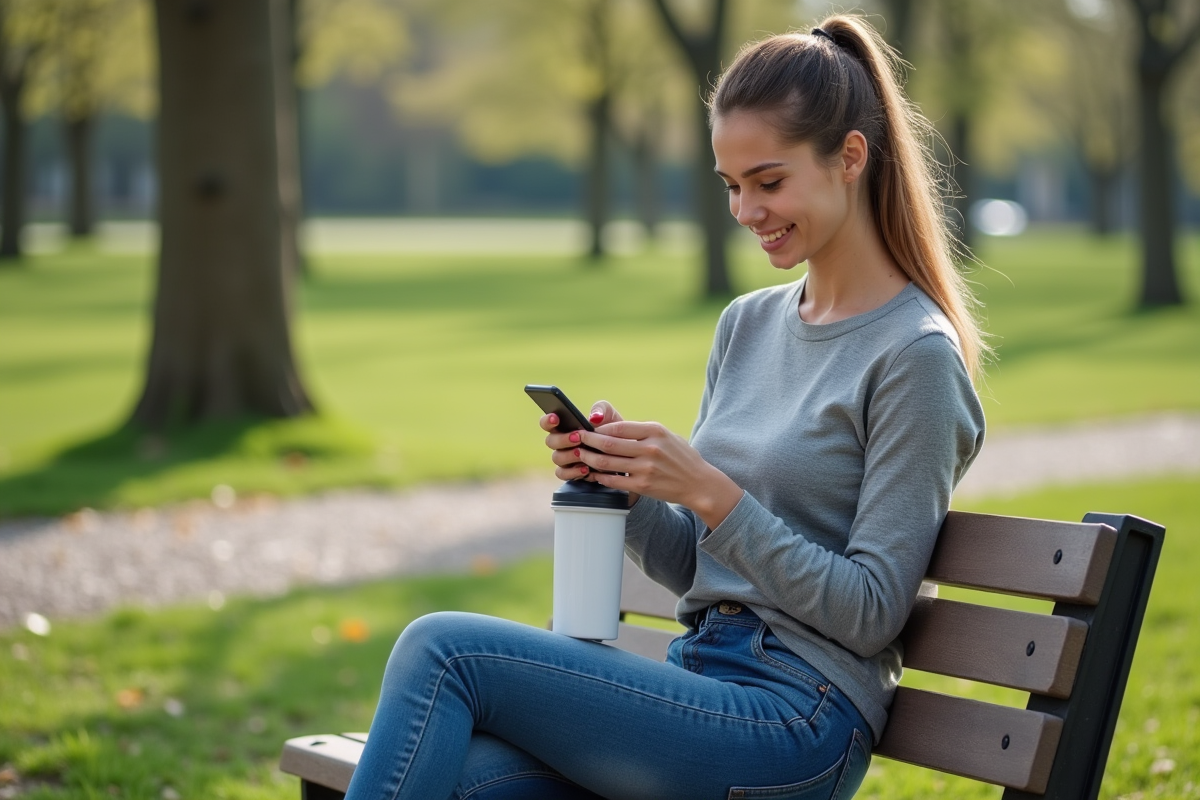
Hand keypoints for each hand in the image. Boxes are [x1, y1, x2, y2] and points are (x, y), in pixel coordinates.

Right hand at [539, 400, 624, 483]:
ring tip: (581, 453)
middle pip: (550, 441)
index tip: (555, 418)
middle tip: (577, 438)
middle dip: (562, 439)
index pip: (548, 422)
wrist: (621, 450)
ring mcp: (564, 458)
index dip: (548, 420)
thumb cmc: (611, 429)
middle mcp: (561, 442)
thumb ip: (601, 410)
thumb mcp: (609, 415)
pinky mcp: (570, 472)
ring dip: (569, 455)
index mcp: (564, 426)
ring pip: (556, 458)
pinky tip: (585, 468)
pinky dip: (573, 472)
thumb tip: (594, 417)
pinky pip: (563, 474)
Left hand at [573, 420, 742, 529]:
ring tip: (579, 455)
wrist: (699, 483)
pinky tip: (592, 472)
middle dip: (587, 441)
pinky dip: (599, 476)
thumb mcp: (667, 436)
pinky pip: (614, 480)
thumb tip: (612, 428)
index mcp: (655, 431)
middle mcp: (650, 448)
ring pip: (607, 462)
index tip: (587, 427)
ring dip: (589, 458)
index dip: (599, 428)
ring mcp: (646, 468)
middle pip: (608, 443)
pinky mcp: (642, 486)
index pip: (618, 426)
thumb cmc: (681, 457)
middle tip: (575, 439)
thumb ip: (642, 431)